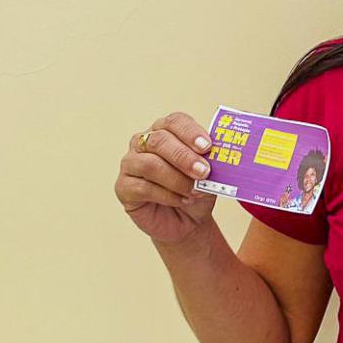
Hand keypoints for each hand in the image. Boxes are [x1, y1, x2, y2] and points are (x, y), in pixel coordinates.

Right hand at [114, 111, 217, 243]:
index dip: (190, 132)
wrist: (187, 221)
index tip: (208, 147)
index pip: (175, 122)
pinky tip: (182, 200)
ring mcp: (130, 163)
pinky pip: (143, 187)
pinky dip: (167, 195)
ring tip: (194, 191)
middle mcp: (144, 142)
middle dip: (184, 157)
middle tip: (204, 172)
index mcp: (166, 131)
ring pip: (149, 164)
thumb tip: (219, 156)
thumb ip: (211, 162)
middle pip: (159, 140)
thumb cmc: (196, 190)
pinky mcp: (123, 187)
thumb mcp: (210, 174)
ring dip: (176, 179)